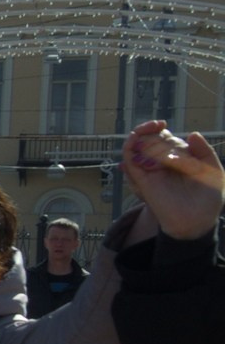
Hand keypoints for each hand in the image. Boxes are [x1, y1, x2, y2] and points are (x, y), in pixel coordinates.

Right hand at [121, 119, 222, 240]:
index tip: (160, 124)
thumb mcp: (213, 171)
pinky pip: (131, 162)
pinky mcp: (142, 180)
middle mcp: (162, 164)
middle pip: (149, 140)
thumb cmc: (207, 198)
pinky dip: (130, 149)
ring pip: (137, 148)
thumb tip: (192, 133)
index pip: (163, 139)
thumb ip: (205, 152)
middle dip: (152, 134)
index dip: (157, 129)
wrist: (197, 220)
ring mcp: (151, 171)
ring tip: (147, 130)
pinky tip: (136, 140)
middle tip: (161, 136)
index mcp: (178, 159)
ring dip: (138, 136)